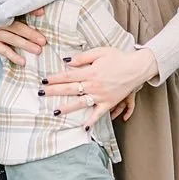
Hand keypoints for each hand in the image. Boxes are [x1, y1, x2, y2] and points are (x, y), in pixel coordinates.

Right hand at [0, 0, 44, 64]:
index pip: (17, 10)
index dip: (30, 10)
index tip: (41, 13)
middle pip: (18, 29)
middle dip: (32, 35)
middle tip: (44, 40)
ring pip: (13, 41)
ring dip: (26, 46)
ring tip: (38, 51)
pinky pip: (3, 51)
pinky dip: (13, 56)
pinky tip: (22, 62)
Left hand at [42, 47, 157, 127]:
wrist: (137, 67)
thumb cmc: (118, 57)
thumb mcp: (100, 52)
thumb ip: (83, 57)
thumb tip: (67, 61)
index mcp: (90, 72)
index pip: (68, 76)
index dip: (55, 78)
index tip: (44, 81)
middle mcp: (94, 85)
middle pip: (70, 89)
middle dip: (54, 91)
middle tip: (41, 94)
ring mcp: (101, 96)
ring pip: (81, 103)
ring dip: (67, 108)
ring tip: (55, 112)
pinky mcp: (109, 103)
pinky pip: (99, 114)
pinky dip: (91, 121)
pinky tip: (83, 127)